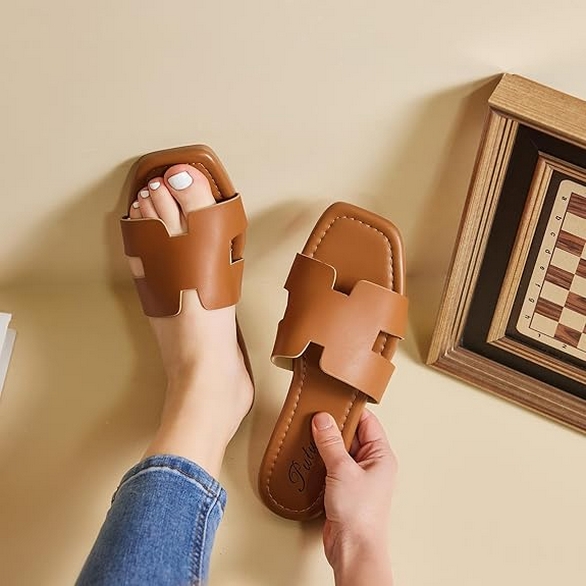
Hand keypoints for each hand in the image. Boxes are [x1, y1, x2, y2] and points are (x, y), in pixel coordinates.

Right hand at [311, 409, 396, 572]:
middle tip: (315, 416)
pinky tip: (309, 455)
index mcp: (380, 455)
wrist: (353, 549)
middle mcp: (371, 464)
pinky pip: (332, 465)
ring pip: (340, 450)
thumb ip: (330, 442)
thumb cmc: (360, 515)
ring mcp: (357, 476)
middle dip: (333, 427)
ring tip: (309, 433)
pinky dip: (321, 459)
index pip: (367, 422)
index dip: (349, 410)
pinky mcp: (343, 488)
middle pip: (351, 434)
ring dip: (325, 444)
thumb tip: (323, 419)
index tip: (331, 401)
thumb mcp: (342, 469)